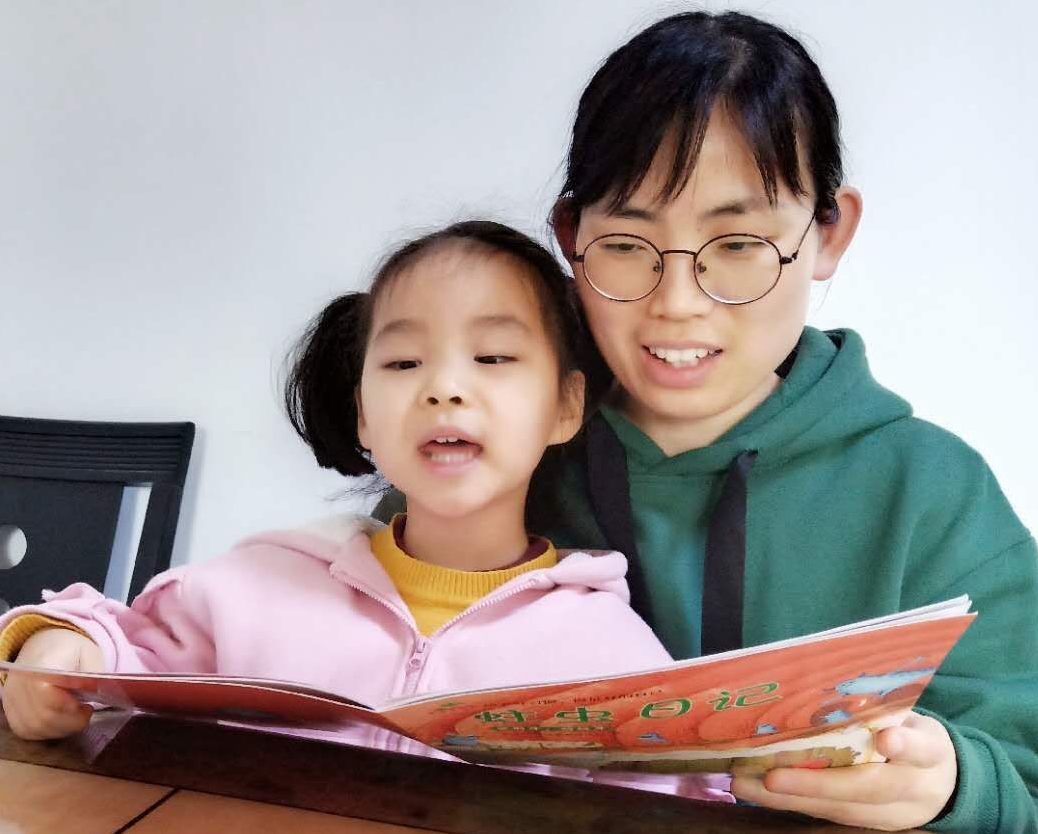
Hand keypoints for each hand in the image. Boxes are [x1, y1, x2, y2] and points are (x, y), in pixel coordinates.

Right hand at [1, 627, 103, 739]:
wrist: (44, 645)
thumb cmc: (71, 649)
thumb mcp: (91, 653)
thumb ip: (96, 674)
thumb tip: (102, 693)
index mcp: (41, 667)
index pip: (49, 699)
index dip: (71, 710)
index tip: (88, 707)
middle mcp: (20, 684)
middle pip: (43, 719)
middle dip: (71, 722)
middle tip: (86, 713)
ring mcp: (11, 699)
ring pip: (35, 729)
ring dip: (61, 729)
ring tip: (76, 716)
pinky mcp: (10, 711)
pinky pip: (27, 731)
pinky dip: (48, 732)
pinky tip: (62, 721)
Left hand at [731, 712, 957, 830]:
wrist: (943, 785)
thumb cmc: (916, 738)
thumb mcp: (914, 719)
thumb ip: (885, 708)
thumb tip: (836, 679)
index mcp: (931, 755)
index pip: (921, 750)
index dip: (904, 746)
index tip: (886, 739)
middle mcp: (912, 790)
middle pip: (866, 790)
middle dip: (817, 786)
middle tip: (773, 778)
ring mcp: (888, 813)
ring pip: (838, 809)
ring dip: (789, 799)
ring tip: (746, 784)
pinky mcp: (865, 823)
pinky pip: (826, 813)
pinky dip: (790, 802)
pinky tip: (755, 789)